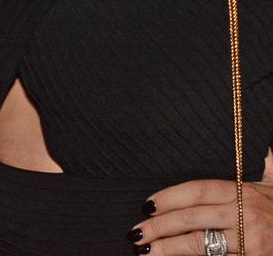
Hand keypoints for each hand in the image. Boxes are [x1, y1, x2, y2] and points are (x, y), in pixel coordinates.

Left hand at [129, 173, 272, 254]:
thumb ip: (270, 169)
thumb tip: (268, 150)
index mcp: (244, 192)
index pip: (197, 190)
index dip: (170, 196)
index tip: (147, 203)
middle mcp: (245, 215)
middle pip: (192, 218)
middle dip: (160, 225)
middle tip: (136, 232)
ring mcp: (250, 243)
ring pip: (201, 245)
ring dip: (169, 248)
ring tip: (146, 252)